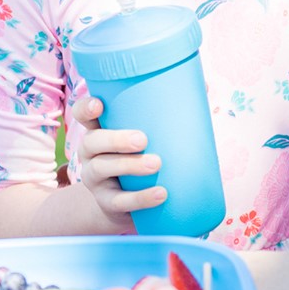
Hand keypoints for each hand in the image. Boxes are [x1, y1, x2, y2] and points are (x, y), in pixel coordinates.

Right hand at [72, 96, 164, 228]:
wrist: (130, 202)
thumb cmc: (144, 154)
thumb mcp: (150, 133)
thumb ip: (170, 111)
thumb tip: (205, 87)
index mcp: (101, 129)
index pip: (84, 114)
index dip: (86, 108)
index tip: (100, 105)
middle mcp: (91, 152)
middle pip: (92, 141)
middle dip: (116, 139)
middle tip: (143, 139)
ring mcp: (95, 178)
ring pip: (102, 169)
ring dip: (130, 165)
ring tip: (157, 164)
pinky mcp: (107, 202)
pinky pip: (119, 201)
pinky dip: (140, 198)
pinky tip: (160, 195)